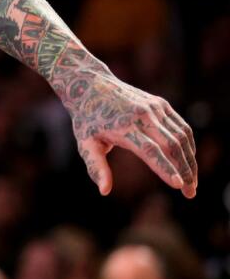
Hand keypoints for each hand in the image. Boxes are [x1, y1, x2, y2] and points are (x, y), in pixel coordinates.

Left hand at [67, 74, 196, 197]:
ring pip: (181, 136)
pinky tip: (189, 161)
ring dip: (190, 160)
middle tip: (190, 193)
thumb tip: (104, 191)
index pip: (150, 150)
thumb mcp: (85, 143)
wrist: (90, 85)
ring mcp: (154, 108)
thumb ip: (96, 167)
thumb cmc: (87, 119)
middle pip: (171, 145)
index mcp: (123, 127)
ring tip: (192, 182)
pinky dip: (188, 145)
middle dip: (184, 171)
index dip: (165, 168)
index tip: (178, 185)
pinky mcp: (160, 104)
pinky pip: (181, 127)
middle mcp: (142, 115)